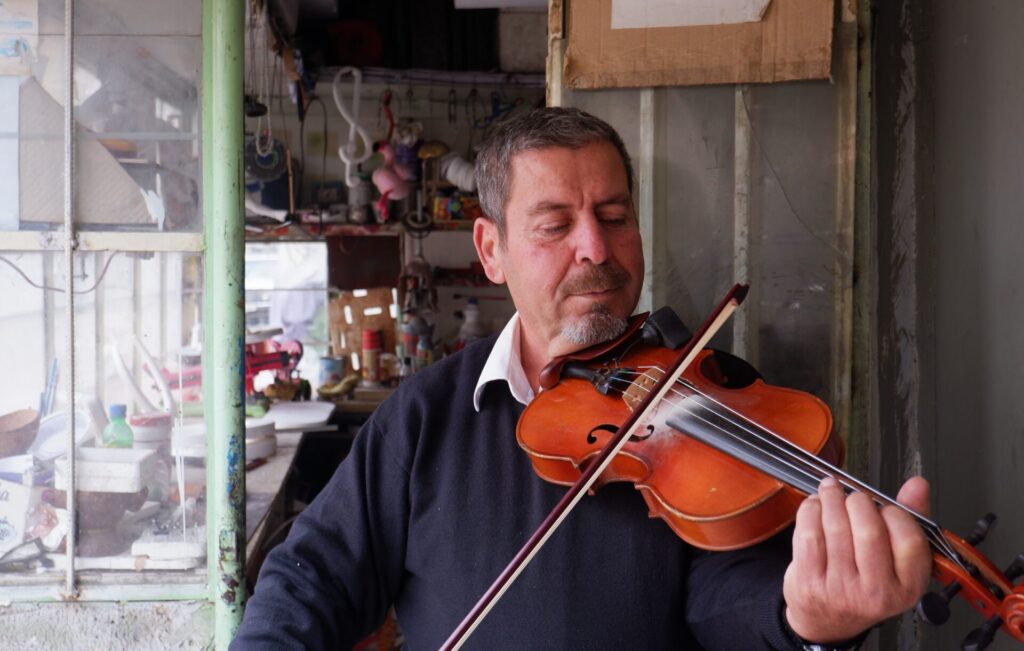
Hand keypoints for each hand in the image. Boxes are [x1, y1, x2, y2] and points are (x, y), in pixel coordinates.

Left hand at [783, 476, 932, 643]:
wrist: (827, 619)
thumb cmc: (865, 584)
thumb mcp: (896, 560)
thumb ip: (910, 519)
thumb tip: (918, 485)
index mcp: (907, 587)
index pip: (910, 539)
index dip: (895, 513)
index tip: (884, 507)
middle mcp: (876, 592)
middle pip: (869, 530)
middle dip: (859, 502)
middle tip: (854, 497)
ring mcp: (841, 588)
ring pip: (836, 527)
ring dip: (832, 499)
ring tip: (831, 490)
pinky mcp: (810, 581)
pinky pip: (809, 534)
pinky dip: (810, 510)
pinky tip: (815, 505)